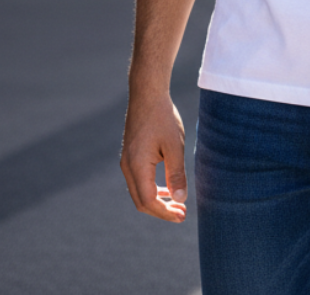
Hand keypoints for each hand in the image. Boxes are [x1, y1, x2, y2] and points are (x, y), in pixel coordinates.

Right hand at [120, 91, 188, 222]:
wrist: (147, 94)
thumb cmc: (163, 118)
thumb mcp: (175, 146)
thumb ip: (177, 173)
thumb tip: (180, 199)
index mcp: (136, 166)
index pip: (148, 201)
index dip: (165, 212)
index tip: (182, 216)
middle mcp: (127, 166)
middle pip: (141, 201)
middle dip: (161, 211)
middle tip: (182, 215)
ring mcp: (126, 161)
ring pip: (139, 192)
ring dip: (157, 201)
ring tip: (177, 205)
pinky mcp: (130, 156)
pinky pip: (139, 181)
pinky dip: (152, 189)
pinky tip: (168, 188)